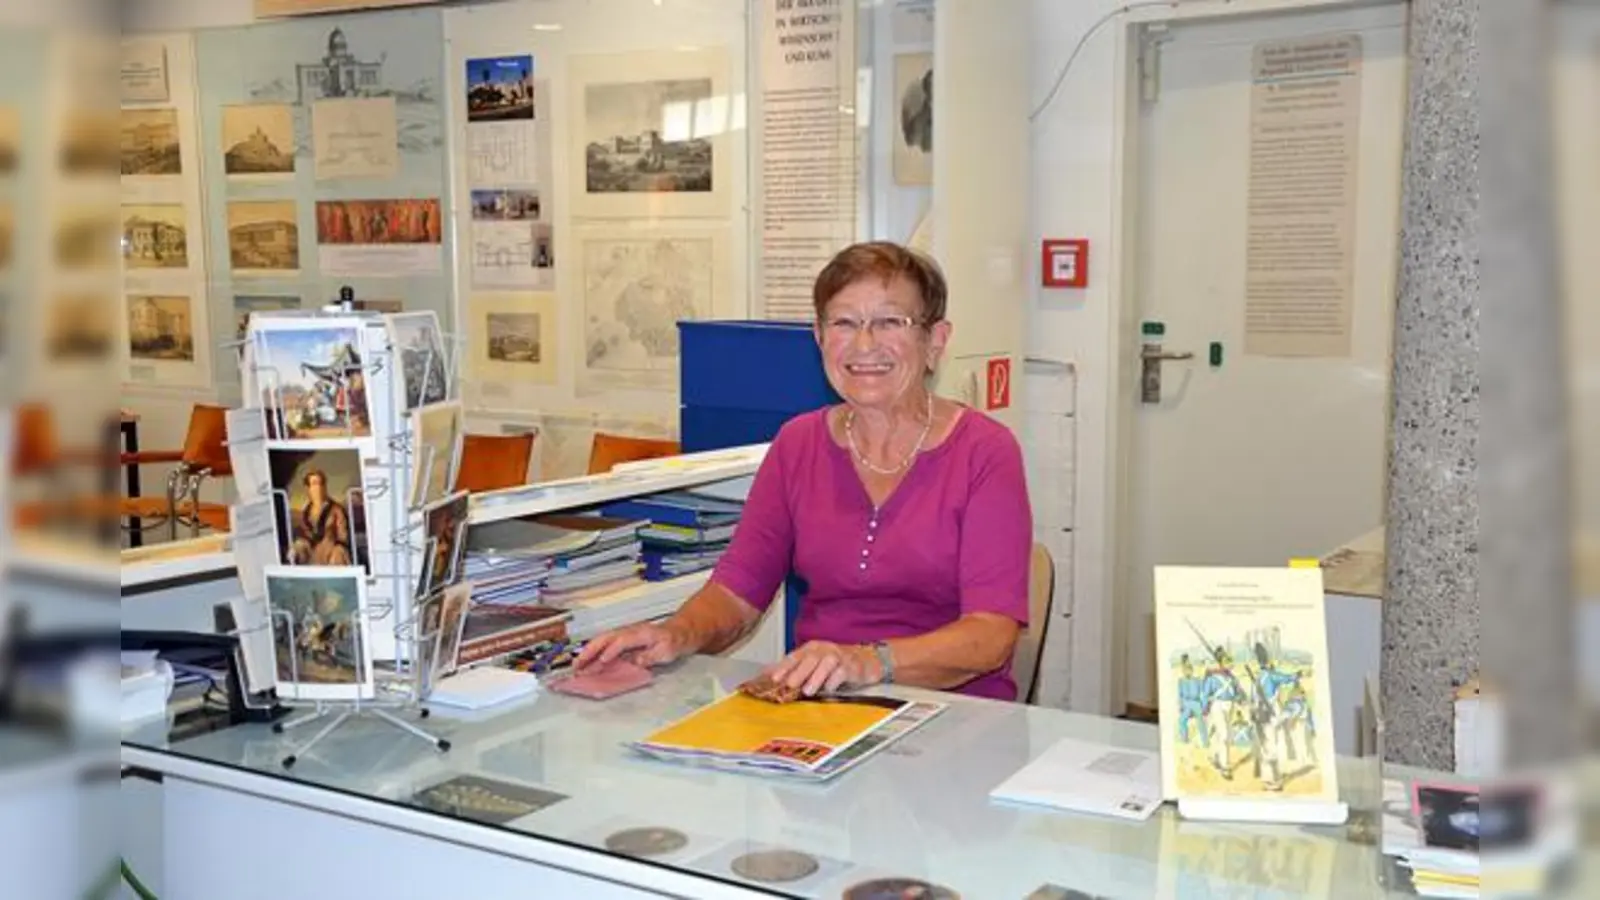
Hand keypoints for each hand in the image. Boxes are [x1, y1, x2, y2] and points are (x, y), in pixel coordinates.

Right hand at [573, 622, 688, 671]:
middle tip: (578, 665)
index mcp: (640, 633)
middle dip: (590, 651)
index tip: (602, 661)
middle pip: (605, 638)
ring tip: (577, 667)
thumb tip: (635, 662)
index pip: (621, 640)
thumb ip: (650, 656)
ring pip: (601, 643)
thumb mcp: (667, 651)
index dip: (611, 650)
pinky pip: (604, 647)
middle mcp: (628, 632)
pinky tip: (588, 666)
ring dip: (588, 654)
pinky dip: (594, 656)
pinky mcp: (622, 643)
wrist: (678, 633)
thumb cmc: (673, 641)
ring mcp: (624, 636)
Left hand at [764, 641, 881, 696]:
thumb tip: (766, 674)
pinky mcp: (853, 666)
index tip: (774, 678)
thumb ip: (792, 668)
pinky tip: (828, 689)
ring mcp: (840, 656)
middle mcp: (825, 650)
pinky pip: (843, 672)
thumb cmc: (836, 663)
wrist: (866, 660)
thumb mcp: (813, 663)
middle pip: (810, 658)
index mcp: (812, 648)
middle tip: (789, 685)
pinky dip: (834, 680)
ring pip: (826, 663)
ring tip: (807, 691)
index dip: (784, 667)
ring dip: (816, 677)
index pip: (795, 656)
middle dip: (798, 672)